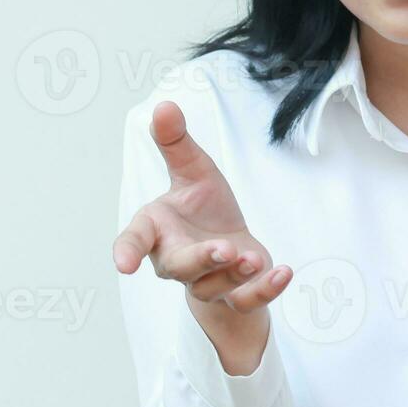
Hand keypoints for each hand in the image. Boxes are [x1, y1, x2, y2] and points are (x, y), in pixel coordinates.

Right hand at [112, 100, 293, 317]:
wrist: (232, 247)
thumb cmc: (203, 208)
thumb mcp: (193, 170)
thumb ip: (176, 143)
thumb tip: (164, 106)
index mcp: (158, 229)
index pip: (136, 240)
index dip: (127, 251)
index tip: (123, 264)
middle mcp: (177, 260)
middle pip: (180, 267)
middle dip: (201, 259)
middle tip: (224, 248)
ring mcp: (207, 282)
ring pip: (214, 286)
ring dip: (235, 273)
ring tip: (254, 258)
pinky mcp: (237, 294)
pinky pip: (247, 300)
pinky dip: (265, 289)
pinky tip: (283, 273)